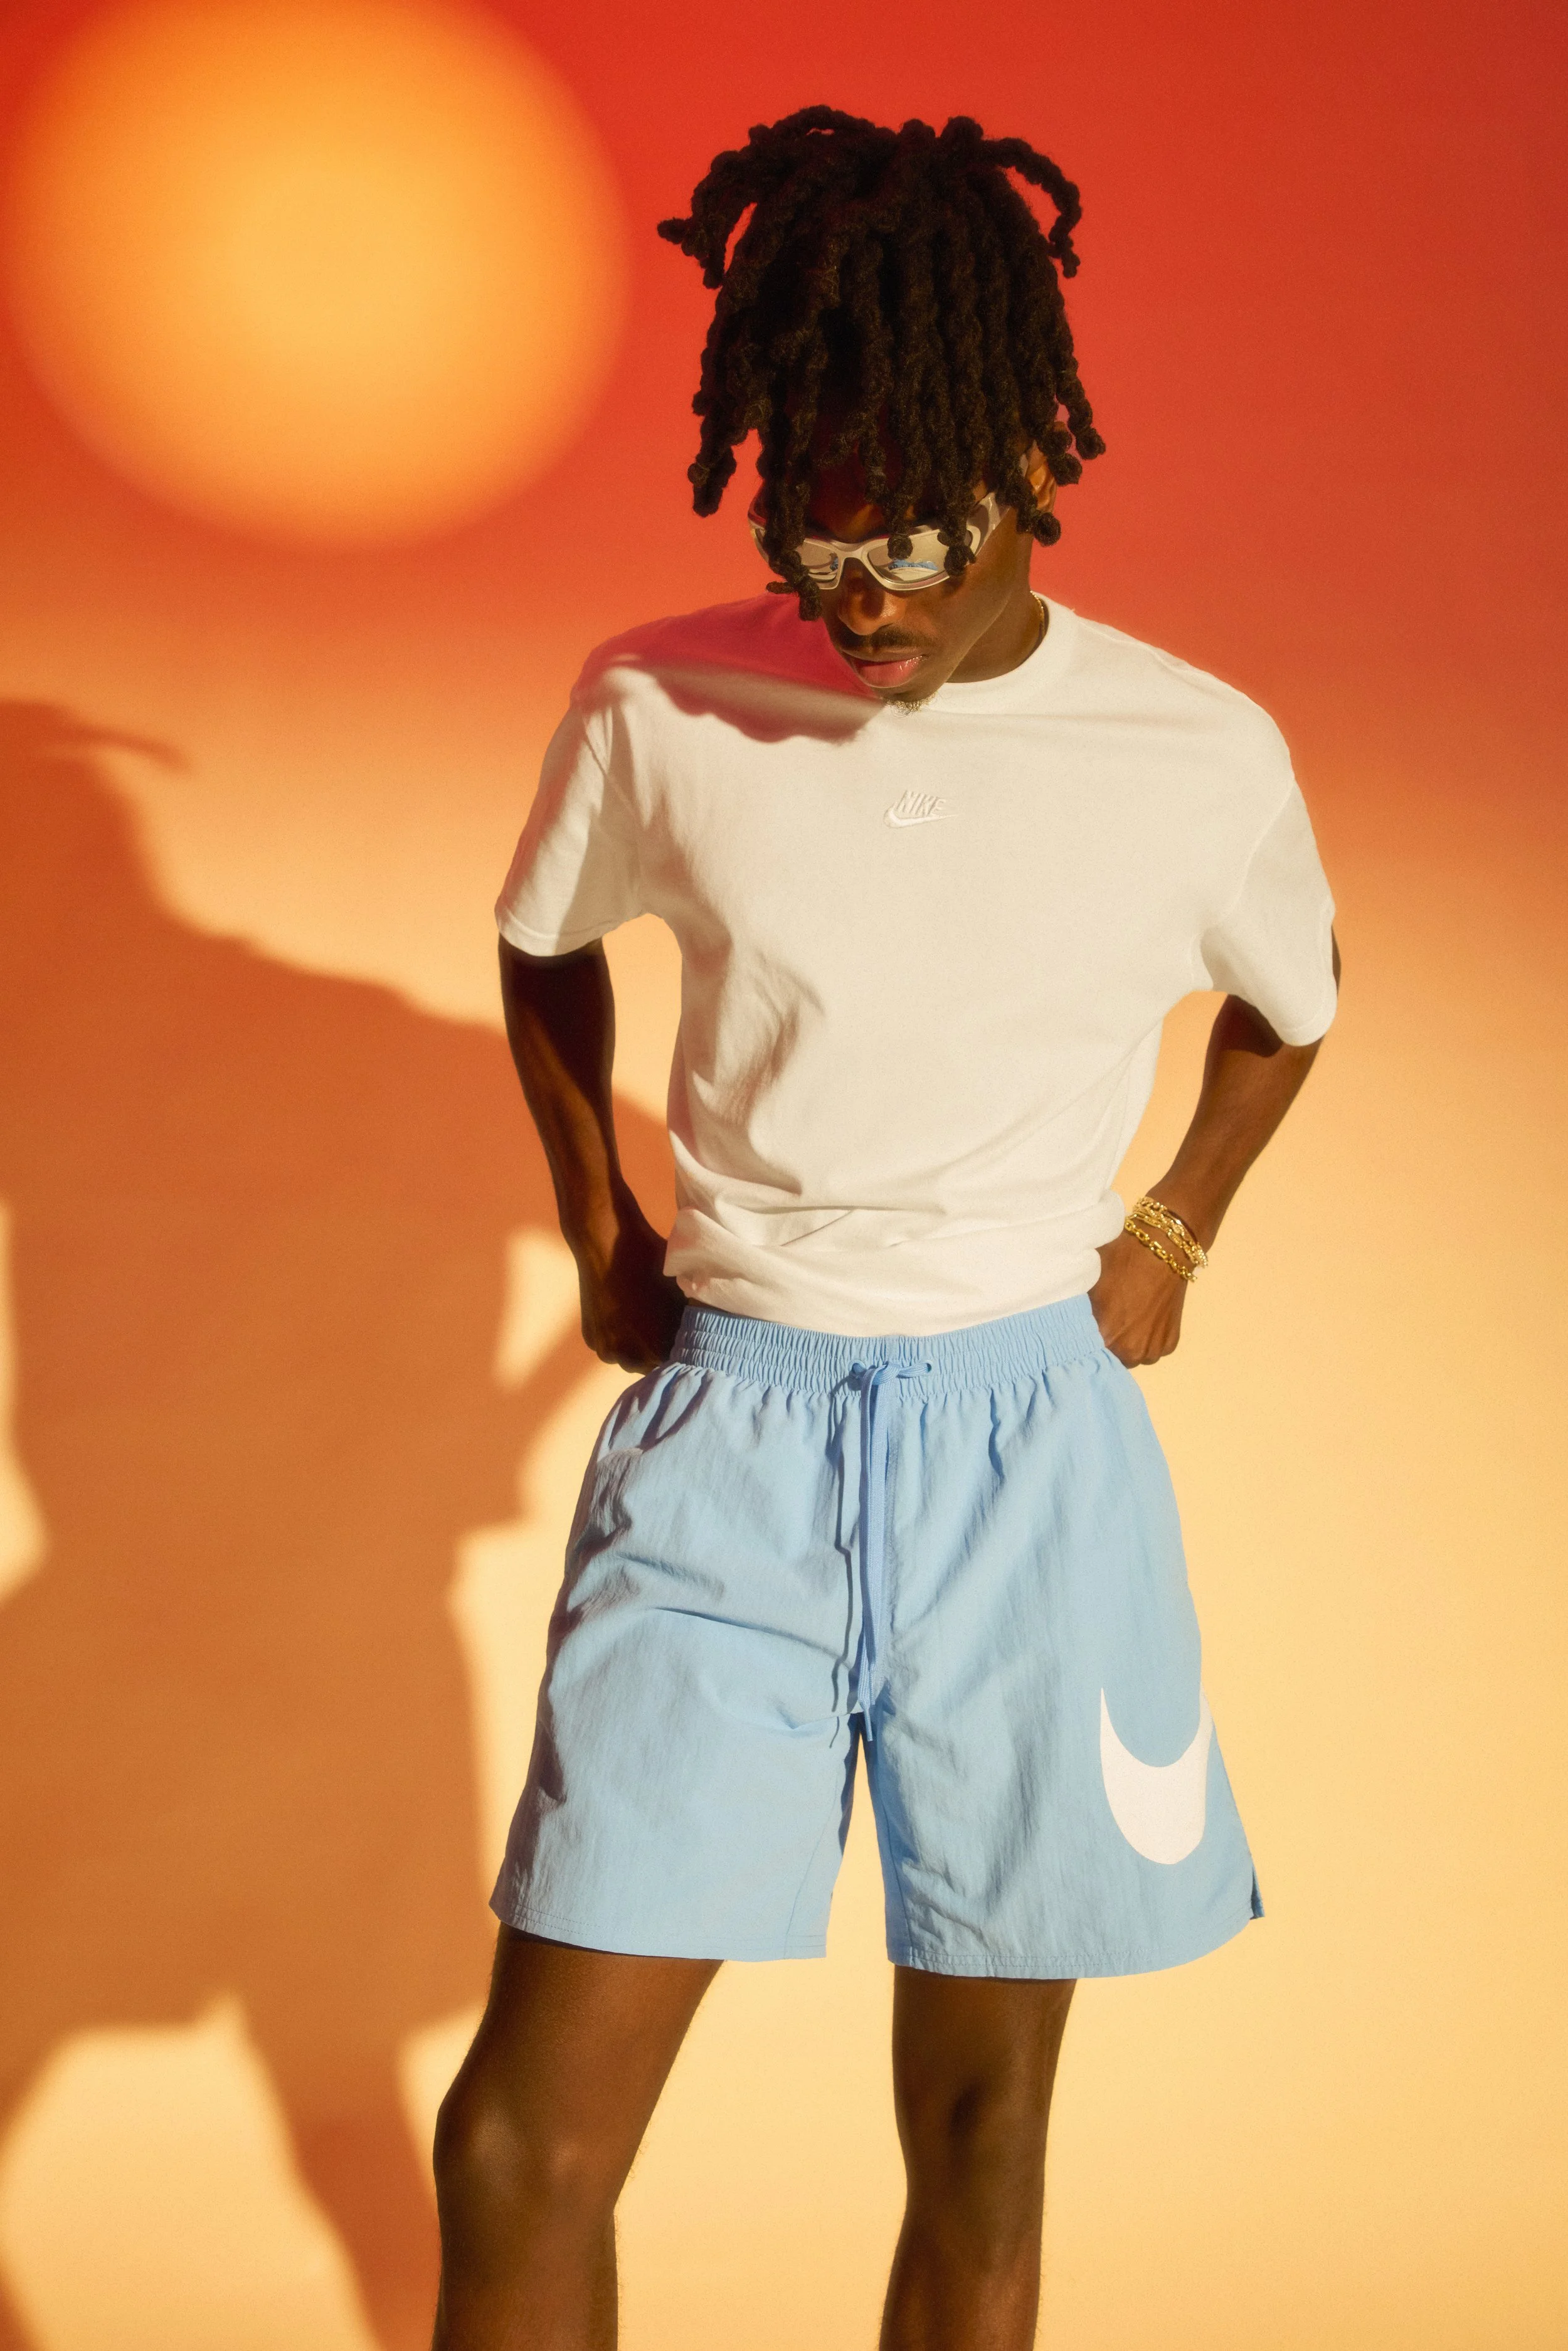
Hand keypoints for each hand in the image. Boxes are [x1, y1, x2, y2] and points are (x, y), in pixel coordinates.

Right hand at [573, 1192, 686, 1373]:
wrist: (606, 1243)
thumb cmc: (653, 1262)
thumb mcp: (683, 1291)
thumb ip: (695, 1319)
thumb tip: (713, 1331)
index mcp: (660, 1347)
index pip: (681, 1362)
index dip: (687, 1347)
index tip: (691, 1334)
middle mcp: (633, 1357)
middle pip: (654, 1363)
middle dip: (661, 1348)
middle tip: (666, 1327)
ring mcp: (609, 1350)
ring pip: (630, 1358)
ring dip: (638, 1346)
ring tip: (644, 1319)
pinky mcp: (592, 1340)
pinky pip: (611, 1346)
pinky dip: (619, 1336)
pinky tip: (624, 1313)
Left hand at [1088, 1228, 1190, 1366]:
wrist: (1164, 1247)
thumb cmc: (1121, 1259)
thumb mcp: (1088, 1281)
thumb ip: (1077, 1308)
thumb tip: (1063, 1320)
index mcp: (1104, 1337)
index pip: (1084, 1352)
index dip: (1081, 1340)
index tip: (1080, 1329)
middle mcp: (1129, 1352)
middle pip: (1109, 1356)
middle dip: (1105, 1341)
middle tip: (1106, 1319)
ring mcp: (1152, 1349)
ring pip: (1132, 1354)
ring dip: (1127, 1342)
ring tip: (1127, 1317)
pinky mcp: (1170, 1344)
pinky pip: (1152, 1348)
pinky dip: (1147, 1337)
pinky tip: (1145, 1315)